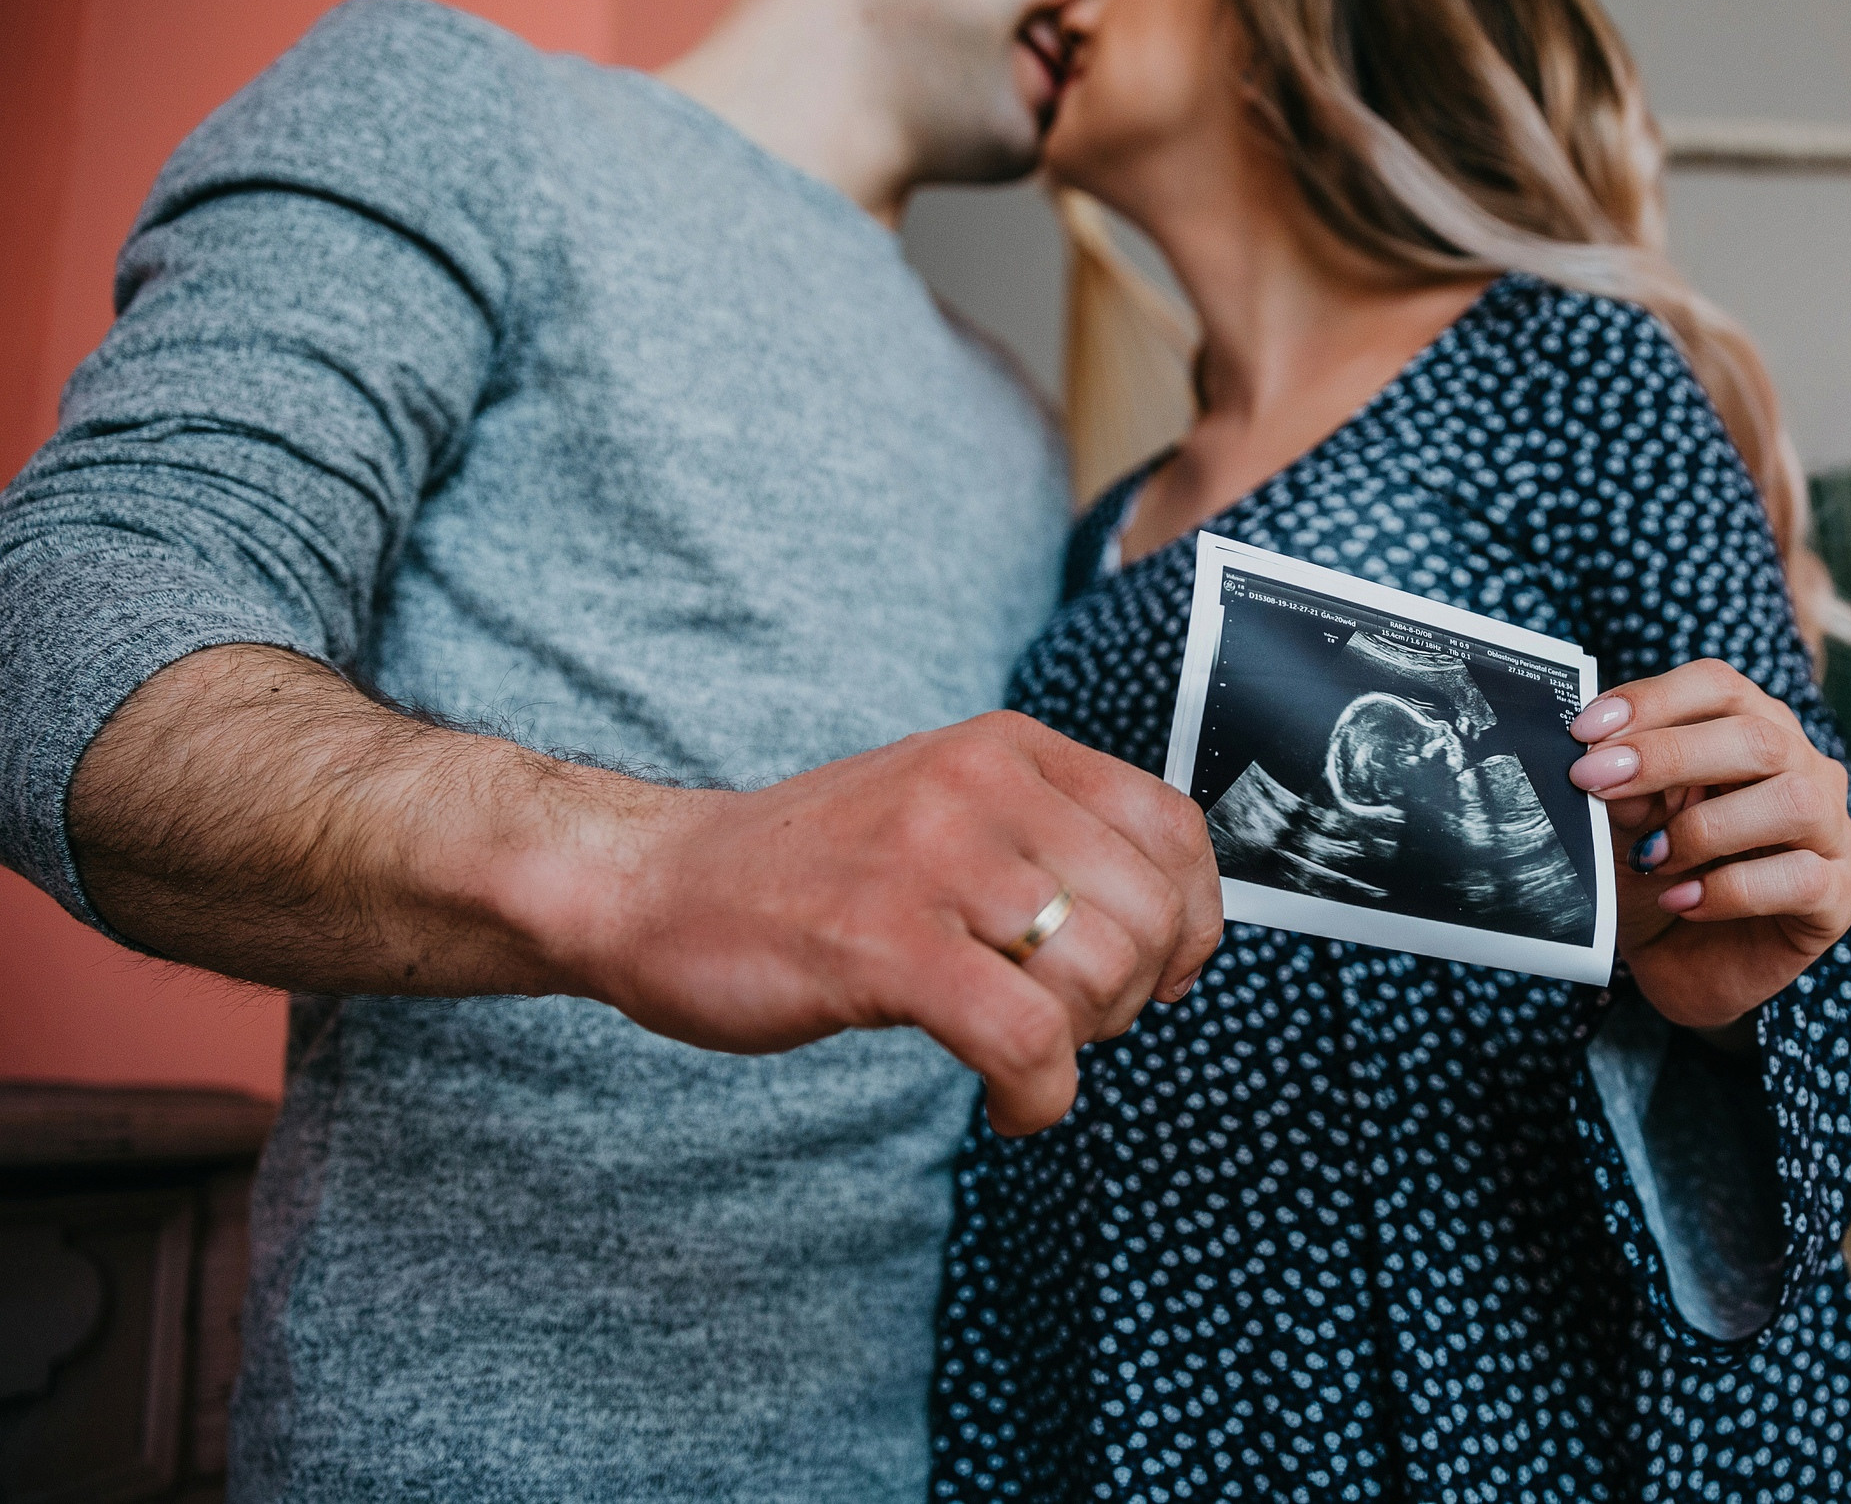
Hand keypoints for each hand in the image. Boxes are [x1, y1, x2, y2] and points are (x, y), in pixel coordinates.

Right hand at [71, 649, 1221, 1138]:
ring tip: (1022, 1057)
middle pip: (1150, 911)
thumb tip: (1168, 913)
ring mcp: (931, 860)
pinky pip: (1027, 1037)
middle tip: (1070, 1028)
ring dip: (1081, 1046)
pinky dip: (1041, 1095)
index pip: (1175, 827)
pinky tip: (1008, 1109)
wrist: (650, 884)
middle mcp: (981, 786)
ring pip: (1098, 973)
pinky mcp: (884, 945)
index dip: (1193, 920)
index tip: (1159, 975)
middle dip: (1134, 996)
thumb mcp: (947, 806)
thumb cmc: (806, 868)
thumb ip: (1048, 835)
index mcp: (1008, 748)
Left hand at [1565, 661, 1850, 1030]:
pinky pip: (1800, 878)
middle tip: (1595, 781)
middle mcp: (1804, 769)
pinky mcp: (1838, 898)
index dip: (1653, 700)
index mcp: (1755, 730)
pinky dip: (1730, 889)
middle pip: (1758, 737)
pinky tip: (1682, 902)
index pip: (1719, 686)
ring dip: (1707, 827)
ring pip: (1794, 800)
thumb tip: (1605, 763)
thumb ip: (1627, 790)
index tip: (1586, 731)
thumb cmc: (1658, 877)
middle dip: (1668, 755)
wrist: (1680, 966)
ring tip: (1651, 857)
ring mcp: (1830, 832)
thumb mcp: (1628, 827)